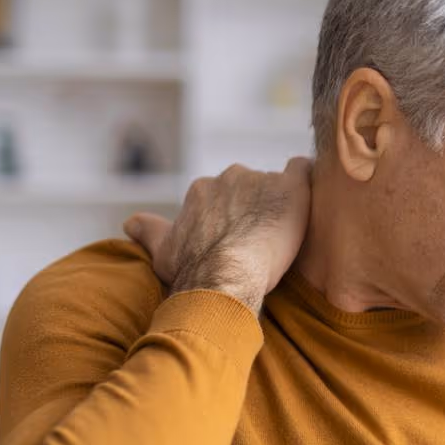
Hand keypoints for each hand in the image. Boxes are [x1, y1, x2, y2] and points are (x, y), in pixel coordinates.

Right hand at [122, 157, 312, 313]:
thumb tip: (131, 222)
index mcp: (202, 190)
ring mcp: (260, 179)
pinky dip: (308, 178)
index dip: (233, 216)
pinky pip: (303, 169)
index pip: (222, 195)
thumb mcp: (163, 253)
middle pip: (249, 186)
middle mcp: (229, 177)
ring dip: (282, 202)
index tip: (240, 237)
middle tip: (266, 238)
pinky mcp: (290, 187)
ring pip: (276, 184)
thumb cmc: (193, 269)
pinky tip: (313, 195)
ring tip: (291, 231)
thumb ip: (149, 232)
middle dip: (256, 207)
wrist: (225, 274)